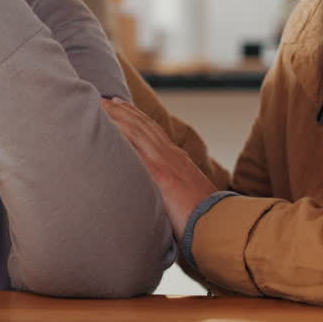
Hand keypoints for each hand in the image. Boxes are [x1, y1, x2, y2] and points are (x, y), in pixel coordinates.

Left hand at [103, 97, 217, 242]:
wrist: (221, 222)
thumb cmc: (203, 216)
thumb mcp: (187, 193)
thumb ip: (171, 185)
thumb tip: (158, 189)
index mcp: (177, 159)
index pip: (153, 130)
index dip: (135, 115)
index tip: (119, 104)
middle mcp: (171, 155)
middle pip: (143, 125)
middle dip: (122, 110)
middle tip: (103, 98)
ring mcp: (166, 163)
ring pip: (138, 131)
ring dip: (118, 116)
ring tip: (101, 105)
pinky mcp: (162, 176)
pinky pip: (138, 152)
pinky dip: (123, 138)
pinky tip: (108, 130)